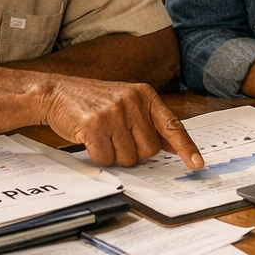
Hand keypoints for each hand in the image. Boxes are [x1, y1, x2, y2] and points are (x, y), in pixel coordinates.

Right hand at [42, 76, 204, 168]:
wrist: (58, 91)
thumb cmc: (93, 100)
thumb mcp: (126, 102)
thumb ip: (149, 121)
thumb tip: (173, 145)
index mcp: (145, 95)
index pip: (171, 124)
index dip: (186, 146)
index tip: (196, 163)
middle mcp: (132, 101)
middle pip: (148, 150)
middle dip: (134, 152)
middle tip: (117, 138)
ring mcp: (113, 112)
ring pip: (127, 157)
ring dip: (114, 155)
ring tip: (103, 136)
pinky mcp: (94, 125)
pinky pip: (105, 157)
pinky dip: (98, 155)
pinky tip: (91, 139)